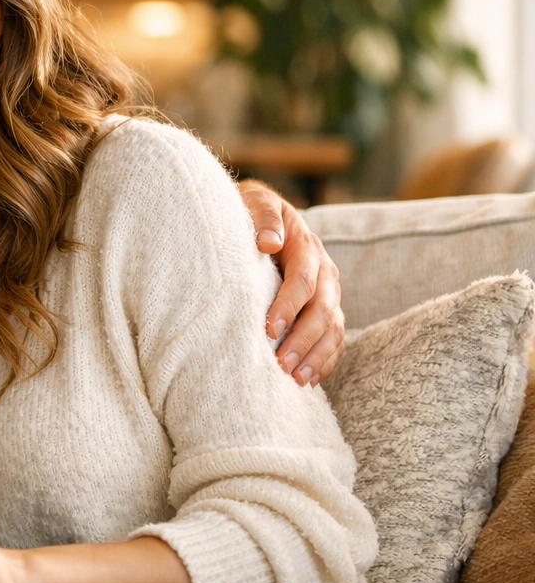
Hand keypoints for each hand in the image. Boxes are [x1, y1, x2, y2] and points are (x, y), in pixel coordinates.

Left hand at [238, 180, 344, 385]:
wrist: (259, 216)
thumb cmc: (249, 212)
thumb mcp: (254, 202)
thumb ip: (263, 217)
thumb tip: (268, 242)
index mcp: (307, 246)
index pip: (303, 280)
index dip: (288, 306)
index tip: (269, 328)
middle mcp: (324, 272)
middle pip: (323, 310)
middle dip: (303, 339)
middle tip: (282, 363)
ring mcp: (329, 293)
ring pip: (333, 328)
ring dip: (317, 355)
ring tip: (297, 378)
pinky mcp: (325, 309)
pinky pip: (334, 338)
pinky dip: (325, 360)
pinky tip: (309, 380)